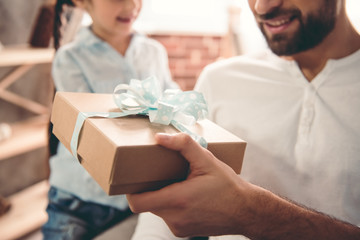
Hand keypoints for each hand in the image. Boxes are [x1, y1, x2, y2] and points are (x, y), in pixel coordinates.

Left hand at [127, 133, 253, 236]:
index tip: (135, 178)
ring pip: (158, 210)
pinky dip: (171, 206)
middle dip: (149, 189)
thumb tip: (160, 138)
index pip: (137, 202)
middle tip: (159, 174)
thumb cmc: (227, 185)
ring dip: (162, 196)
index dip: (131, 191)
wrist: (246, 211)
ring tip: (177, 183)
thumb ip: (183, 145)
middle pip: (147, 204)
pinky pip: (168, 217)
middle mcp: (174, 218)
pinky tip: (186, 195)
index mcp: (177, 200)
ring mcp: (179, 228)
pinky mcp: (184, 232)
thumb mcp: (207, 160)